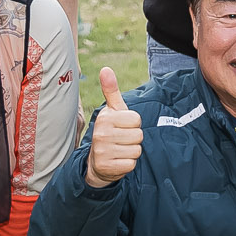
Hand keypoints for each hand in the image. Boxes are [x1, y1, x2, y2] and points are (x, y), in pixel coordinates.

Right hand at [85, 67, 144, 185]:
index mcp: (105, 118)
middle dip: (133, 139)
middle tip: (121, 140)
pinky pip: (132, 163)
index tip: (122, 127)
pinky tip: (118, 161)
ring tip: (119, 150)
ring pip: (137, 150)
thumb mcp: (112, 111)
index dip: (133, 124)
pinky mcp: (107, 167)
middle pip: (138, 135)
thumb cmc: (110, 132)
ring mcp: (103, 151)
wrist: (97, 162)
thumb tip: (105, 69)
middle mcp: (101, 134)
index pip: (137, 120)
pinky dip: (128, 164)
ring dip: (131, 151)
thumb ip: (111, 91)